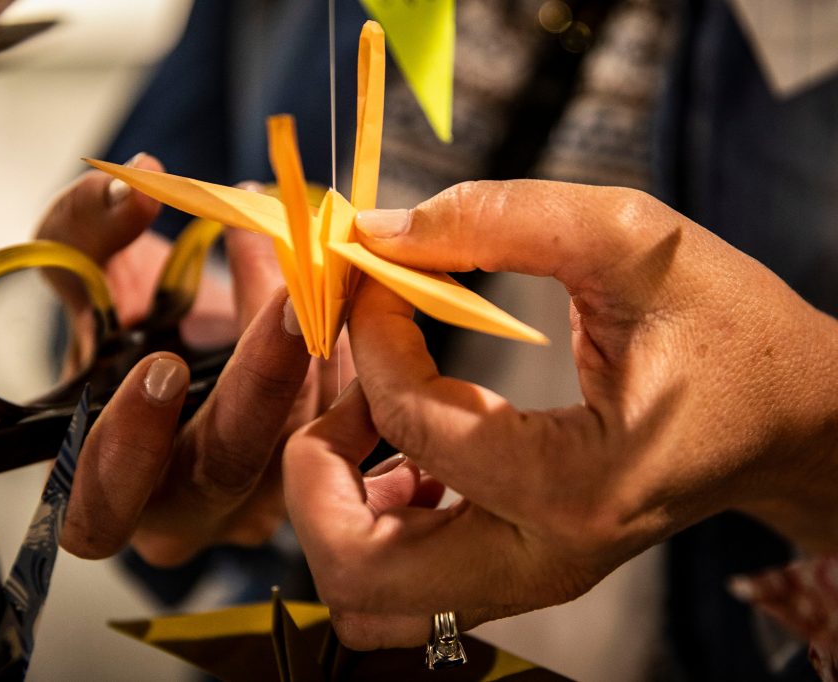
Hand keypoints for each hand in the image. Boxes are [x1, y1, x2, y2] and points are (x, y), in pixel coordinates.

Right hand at [36, 153, 352, 564]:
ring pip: (302, 432)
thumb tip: (132, 189)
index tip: (161, 367)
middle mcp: (191, 508)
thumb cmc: (127, 324)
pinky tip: (348, 280)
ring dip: (310, 333)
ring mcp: (267, 497)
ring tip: (306, 248)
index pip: (104, 509)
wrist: (195, 340)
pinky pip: (354, 414)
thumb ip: (85, 232)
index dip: (129, 450)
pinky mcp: (329, 468)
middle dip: (261, 377)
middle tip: (288, 298)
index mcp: (108, 488)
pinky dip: (354, 342)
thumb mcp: (87, 276)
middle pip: (228, 466)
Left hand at [283, 180, 837, 648]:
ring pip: (367, 592)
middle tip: (342, 387)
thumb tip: (376, 232)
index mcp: (575, 487)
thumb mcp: (631, 240)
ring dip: (337, 500)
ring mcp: (526, 575)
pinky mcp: (516, 565)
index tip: (375, 279)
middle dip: (316, 468)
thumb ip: (501, 218)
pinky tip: (410, 442)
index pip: (411, 426)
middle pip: (358, 571)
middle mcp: (542, 557)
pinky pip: (402, 577)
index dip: (370, 338)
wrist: (788, 417)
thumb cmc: (728, 328)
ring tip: (369, 415)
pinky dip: (373, 512)